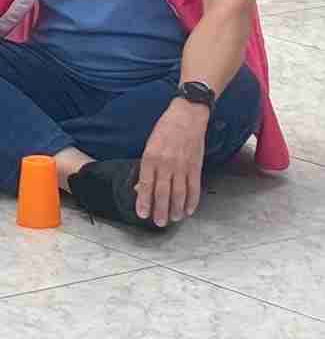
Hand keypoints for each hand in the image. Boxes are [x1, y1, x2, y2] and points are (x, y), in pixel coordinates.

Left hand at [136, 98, 208, 226]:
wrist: (187, 116)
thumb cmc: (165, 129)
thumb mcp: (149, 145)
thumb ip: (147, 166)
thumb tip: (142, 187)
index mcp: (151, 157)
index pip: (146, 184)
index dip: (144, 201)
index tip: (142, 213)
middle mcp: (166, 163)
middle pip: (163, 192)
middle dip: (159, 210)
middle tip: (158, 223)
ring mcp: (183, 166)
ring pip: (179, 193)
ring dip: (175, 209)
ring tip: (172, 219)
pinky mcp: (196, 166)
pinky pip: (194, 188)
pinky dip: (192, 201)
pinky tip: (188, 210)